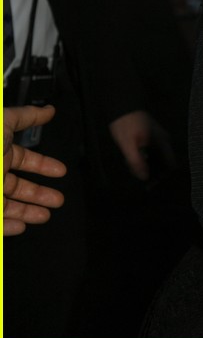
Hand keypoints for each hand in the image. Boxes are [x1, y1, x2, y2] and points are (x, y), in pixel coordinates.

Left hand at [4, 105, 66, 235]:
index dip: (43, 165)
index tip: (60, 171)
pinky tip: (21, 227)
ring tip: (45, 216)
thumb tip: (49, 110)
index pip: (24, 159)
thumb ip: (26, 116)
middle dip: (39, 193)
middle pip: (18, 186)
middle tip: (58, 199)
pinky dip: (7, 227)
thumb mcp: (1, 123)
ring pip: (7, 206)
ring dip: (27, 212)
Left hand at [108, 110, 175, 180]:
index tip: (152, 182)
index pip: (170, 164)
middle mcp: (164, 140)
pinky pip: (152, 152)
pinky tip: (133, 158)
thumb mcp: (128, 144)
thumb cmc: (127, 124)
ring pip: (156, 157)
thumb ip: (136, 161)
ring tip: (133, 166)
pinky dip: (144, 158)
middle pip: (163, 162)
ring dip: (147, 164)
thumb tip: (144, 176)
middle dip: (152, 170)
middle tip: (138, 174)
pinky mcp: (151, 137)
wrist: (122, 106)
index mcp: (163, 142)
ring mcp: (158, 138)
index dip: (162, 175)